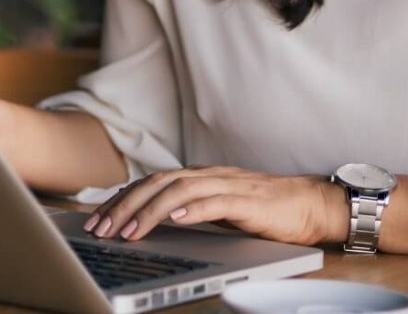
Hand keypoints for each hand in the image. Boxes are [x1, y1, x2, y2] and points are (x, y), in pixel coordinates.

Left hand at [81, 166, 345, 247]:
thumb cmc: (265, 210)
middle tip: (100, 228)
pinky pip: (216, 202)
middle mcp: (209, 176)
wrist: (310, 205)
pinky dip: (193, 209)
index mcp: (199, 176)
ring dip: (148, 212)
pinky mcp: (249, 201)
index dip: (122, 199)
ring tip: (128, 232)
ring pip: (178, 192)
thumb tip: (154, 220)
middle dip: (124, 206)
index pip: (150, 183)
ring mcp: (228, 186)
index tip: (97, 218)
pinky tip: (174, 219)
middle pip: (156, 184)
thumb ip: (191, 207)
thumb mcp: (219, 207)